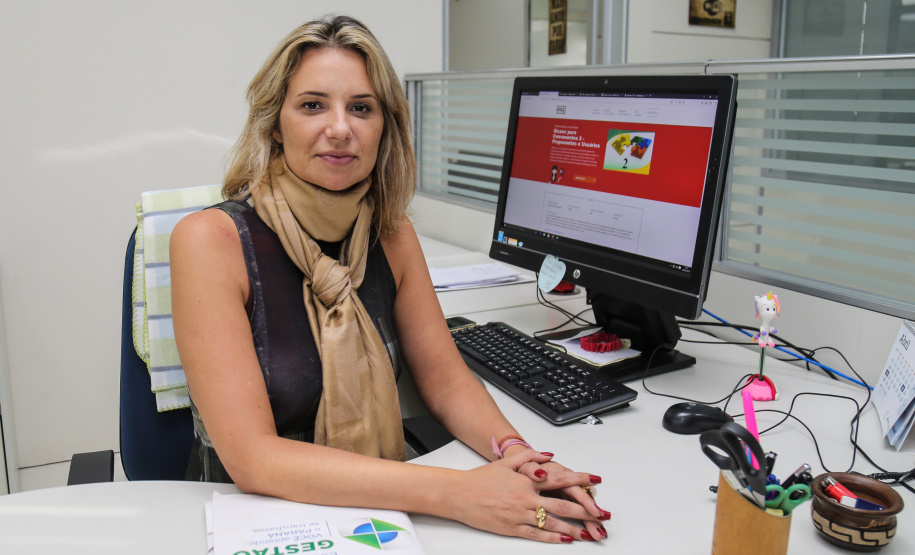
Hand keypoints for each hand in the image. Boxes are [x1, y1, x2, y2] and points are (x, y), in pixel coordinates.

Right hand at [443, 450, 604, 542]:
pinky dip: (553, 538)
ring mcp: (519, 514)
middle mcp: (525, 498)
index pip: (559, 479)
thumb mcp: (506, 462)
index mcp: (526, 480)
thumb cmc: (481, 479)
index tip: (595, 480)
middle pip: (561, 504)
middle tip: (601, 514)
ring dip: (573, 527)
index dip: (579, 479)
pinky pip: (536, 535)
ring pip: (552, 522)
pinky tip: (565, 540)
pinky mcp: (512, 528)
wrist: (460, 494)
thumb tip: (550, 455)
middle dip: (584, 510)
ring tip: (589, 532)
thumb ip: (529, 457)